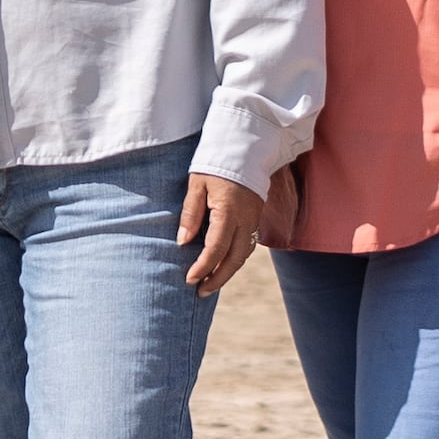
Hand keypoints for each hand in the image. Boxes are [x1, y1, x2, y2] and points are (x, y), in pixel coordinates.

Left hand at [179, 170, 268, 293]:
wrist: (246, 146)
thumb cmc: (215, 163)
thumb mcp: (197, 185)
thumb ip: (190, 214)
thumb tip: (183, 243)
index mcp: (229, 211)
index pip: (216, 249)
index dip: (203, 267)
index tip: (189, 280)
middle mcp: (245, 219)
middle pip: (234, 259)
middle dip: (217, 279)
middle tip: (200, 292)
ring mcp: (254, 219)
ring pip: (243, 255)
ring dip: (227, 272)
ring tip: (209, 283)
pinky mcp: (256, 217)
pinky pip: (247, 245)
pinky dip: (235, 259)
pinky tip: (222, 264)